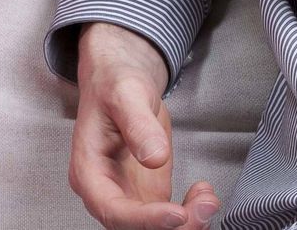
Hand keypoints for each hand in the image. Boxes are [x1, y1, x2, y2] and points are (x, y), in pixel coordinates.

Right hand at [70, 23, 219, 228]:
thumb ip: (138, 125)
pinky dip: (190, 214)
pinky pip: (168, 219)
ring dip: (186, 223)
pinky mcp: (148, 196)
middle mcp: (106, 191)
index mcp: (89, 172)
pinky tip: (203, 193)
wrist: (121, 81)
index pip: (112, 209)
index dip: (145, 220)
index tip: (176, 213)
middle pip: (134, 228)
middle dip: (172, 226)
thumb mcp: (125, 95)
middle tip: (204, 206)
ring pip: (153, 228)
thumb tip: (155, 157)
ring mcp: (128, 196)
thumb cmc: (114, 85)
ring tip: (208, 199)